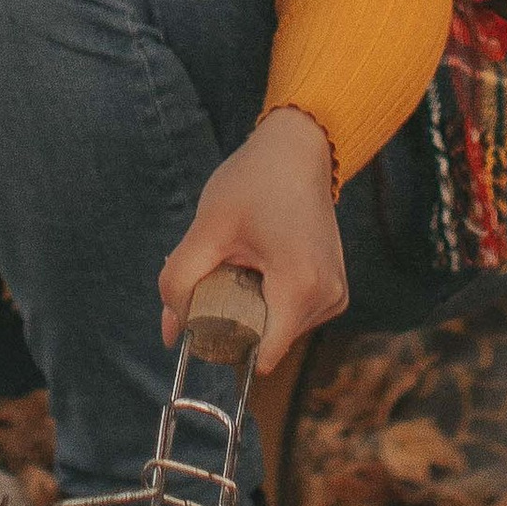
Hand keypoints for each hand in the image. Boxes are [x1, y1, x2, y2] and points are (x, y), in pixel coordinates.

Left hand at [157, 107, 347, 379]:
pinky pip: (291, 316)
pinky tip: (259, 265)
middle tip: (221, 270)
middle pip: (266, 342)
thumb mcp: (208, 228)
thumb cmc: (254, 181)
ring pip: (277, 330)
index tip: (205, 316)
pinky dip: (268, 301)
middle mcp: (328, 298)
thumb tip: (170, 335)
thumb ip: (179, 282)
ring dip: (250, 308)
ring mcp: (336, 296)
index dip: (225, 345)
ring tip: (242, 261)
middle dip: (234, 320)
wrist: (299, 149)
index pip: (263, 356)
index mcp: (301, 286)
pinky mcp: (334, 290)